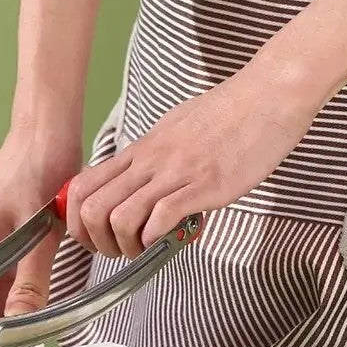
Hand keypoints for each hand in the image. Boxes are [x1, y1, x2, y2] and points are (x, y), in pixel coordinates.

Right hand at [0, 128, 80, 325]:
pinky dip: (32, 292)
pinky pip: (17, 282)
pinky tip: (53, 297)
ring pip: (2, 298)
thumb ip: (30, 281)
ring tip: (50, 320)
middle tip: (39, 339)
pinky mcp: (11, 247)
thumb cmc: (35, 168)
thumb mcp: (36, 231)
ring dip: (22, 310)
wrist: (48, 131)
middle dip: (7, 327)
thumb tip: (21, 324)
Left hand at [64, 66, 320, 257]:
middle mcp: (149, 162)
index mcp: (139, 152)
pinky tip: (170, 239)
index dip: (77, 221)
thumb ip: (153, 162)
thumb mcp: (173, 132)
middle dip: (97, 242)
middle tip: (118, 252)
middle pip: (92, 209)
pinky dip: (158, 239)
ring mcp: (175, 173)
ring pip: (120, 217)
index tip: (94, 237)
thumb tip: (143, 187)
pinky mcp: (206, 185)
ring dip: (127, 246)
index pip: (81, 187)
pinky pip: (162, 217)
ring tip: (145, 250)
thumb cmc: (227, 114)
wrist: (270, 94)